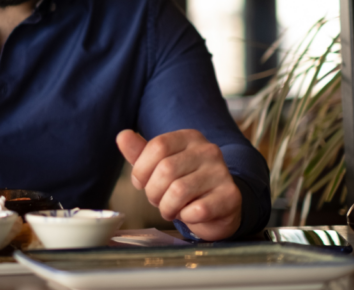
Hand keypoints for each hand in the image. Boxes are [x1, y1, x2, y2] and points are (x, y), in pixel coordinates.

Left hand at [116, 129, 240, 240]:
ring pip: (179, 191)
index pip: (157, 146)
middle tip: (159, 201)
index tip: (142, 183)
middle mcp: (209, 150)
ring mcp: (222, 172)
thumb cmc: (184, 184)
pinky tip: (191, 214)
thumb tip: (123, 136)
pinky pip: (197, 210)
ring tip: (173, 209)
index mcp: (189, 138)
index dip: (141, 170)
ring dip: (168, 208)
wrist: (218, 208)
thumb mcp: (158, 166)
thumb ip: (140, 152)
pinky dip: (187, 217)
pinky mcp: (230, 196)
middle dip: (153, 193)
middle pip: (166, 169)